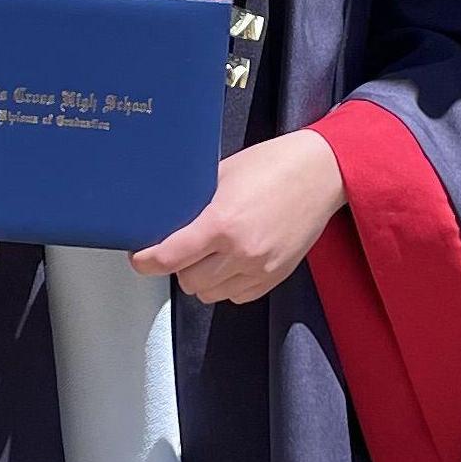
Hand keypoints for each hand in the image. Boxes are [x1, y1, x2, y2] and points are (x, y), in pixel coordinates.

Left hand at [130, 130, 345, 302]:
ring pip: (210, 293)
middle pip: (187, 281)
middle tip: (182, 247)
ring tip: (210, 253)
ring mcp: (260, 268)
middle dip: (178, 266)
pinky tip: (232, 261)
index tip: (139, 259)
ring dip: (202, 277)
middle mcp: (241, 252)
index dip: (146, 262)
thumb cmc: (275, 165)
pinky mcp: (276, 276)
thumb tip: (167, 218)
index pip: (170, 257)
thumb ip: (195, 201)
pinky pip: (237, 296)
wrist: (321, 173)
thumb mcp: (223, 174)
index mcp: (222, 223)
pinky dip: (227, 284)